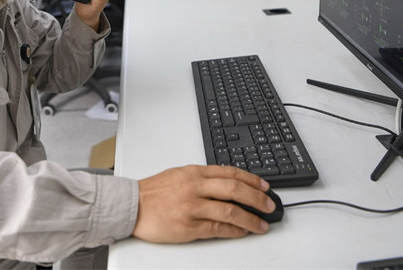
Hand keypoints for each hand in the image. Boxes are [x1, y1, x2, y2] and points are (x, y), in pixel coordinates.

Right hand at [132, 165, 275, 242]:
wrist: (132, 205)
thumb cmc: (154, 192)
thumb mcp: (179, 174)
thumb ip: (202, 178)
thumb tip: (227, 184)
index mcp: (195, 172)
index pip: (231, 172)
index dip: (252, 180)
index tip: (265, 187)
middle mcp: (196, 187)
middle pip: (235, 189)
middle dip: (257, 198)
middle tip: (270, 206)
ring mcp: (193, 207)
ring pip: (231, 210)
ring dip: (251, 219)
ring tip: (261, 225)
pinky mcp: (189, 226)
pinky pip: (218, 228)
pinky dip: (234, 230)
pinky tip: (242, 232)